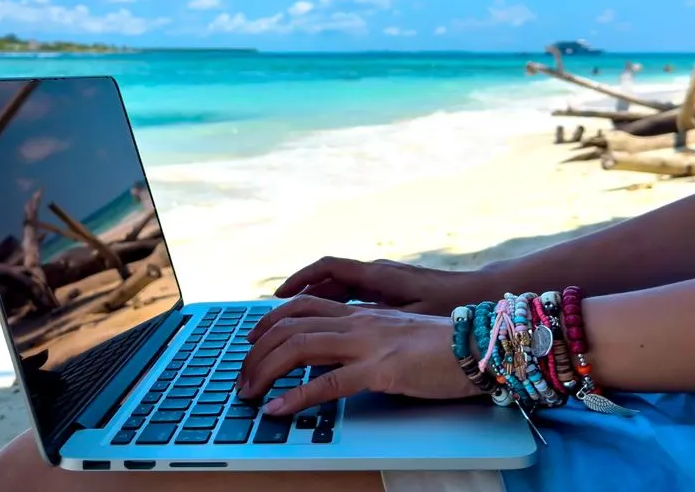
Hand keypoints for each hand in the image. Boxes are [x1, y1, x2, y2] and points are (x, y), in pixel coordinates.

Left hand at [238, 295, 479, 416]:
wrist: (475, 346)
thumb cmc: (436, 346)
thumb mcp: (391, 335)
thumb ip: (362, 340)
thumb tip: (334, 357)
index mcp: (359, 313)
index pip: (301, 307)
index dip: (269, 321)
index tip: (251, 342)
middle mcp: (356, 321)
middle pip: (291, 326)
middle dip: (257, 352)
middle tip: (242, 377)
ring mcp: (366, 343)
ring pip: (300, 347)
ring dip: (266, 370)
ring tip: (248, 392)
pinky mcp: (380, 369)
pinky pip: (328, 384)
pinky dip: (297, 397)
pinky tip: (279, 409)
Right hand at [275, 255, 478, 315]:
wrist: (485, 314)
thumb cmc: (454, 310)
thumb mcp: (414, 316)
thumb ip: (379, 320)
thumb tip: (346, 329)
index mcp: (378, 277)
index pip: (328, 268)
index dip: (299, 280)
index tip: (276, 297)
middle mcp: (375, 276)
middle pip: (324, 281)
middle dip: (294, 299)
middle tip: (268, 323)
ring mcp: (382, 287)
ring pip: (335, 293)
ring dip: (308, 307)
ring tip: (282, 331)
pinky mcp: (390, 301)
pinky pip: (349, 303)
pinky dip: (329, 314)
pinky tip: (320, 334)